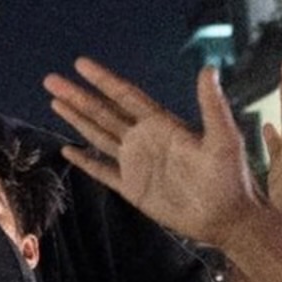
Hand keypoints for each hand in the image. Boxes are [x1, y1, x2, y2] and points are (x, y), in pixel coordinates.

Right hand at [43, 58, 259, 248]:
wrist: (227, 217)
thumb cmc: (231, 177)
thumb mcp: (224, 138)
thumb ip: (211, 105)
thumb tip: (208, 68)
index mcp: (162, 124)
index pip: (125, 96)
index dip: (103, 80)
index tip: (80, 64)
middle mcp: (144, 139)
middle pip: (103, 112)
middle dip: (78, 96)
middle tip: (51, 79)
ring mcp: (136, 163)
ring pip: (99, 135)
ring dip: (77, 119)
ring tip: (55, 101)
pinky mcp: (133, 188)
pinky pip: (103, 171)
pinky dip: (85, 161)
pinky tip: (68, 150)